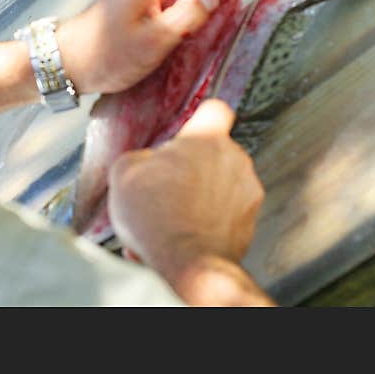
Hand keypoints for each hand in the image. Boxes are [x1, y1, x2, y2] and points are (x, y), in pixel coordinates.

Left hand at [57, 0, 220, 93]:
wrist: (68, 65)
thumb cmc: (108, 52)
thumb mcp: (157, 37)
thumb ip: (190, 13)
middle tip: (211, 19)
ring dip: (194, 8)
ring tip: (195, 36)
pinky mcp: (138, 10)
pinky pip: (168, 5)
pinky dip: (180, 19)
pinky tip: (180, 42)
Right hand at [106, 100, 265, 287]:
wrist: (187, 263)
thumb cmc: (158, 216)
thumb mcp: (124, 173)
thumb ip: (139, 157)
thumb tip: (145, 162)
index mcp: (207, 140)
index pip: (214, 110)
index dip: (199, 118)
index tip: (189, 129)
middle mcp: (235, 161)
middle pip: (213, 153)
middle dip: (191, 167)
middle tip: (165, 185)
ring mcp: (247, 194)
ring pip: (219, 186)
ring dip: (198, 197)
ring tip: (169, 216)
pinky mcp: (249, 226)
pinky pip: (225, 216)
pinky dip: (205, 222)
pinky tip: (181, 233)